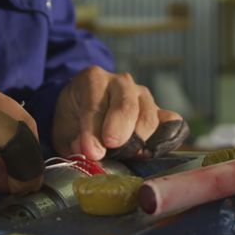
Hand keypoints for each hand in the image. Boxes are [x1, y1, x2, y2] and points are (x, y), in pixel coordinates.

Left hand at [52, 66, 183, 159]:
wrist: (85, 110)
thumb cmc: (74, 119)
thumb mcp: (63, 129)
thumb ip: (72, 140)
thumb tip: (89, 151)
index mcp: (93, 79)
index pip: (95, 105)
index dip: (93, 130)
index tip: (92, 152)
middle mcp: (121, 82)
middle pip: (126, 106)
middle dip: (120, 130)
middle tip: (112, 148)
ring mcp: (143, 95)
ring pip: (149, 115)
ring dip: (139, 139)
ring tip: (127, 155)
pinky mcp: (159, 111)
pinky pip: (172, 121)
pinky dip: (167, 137)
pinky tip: (152, 151)